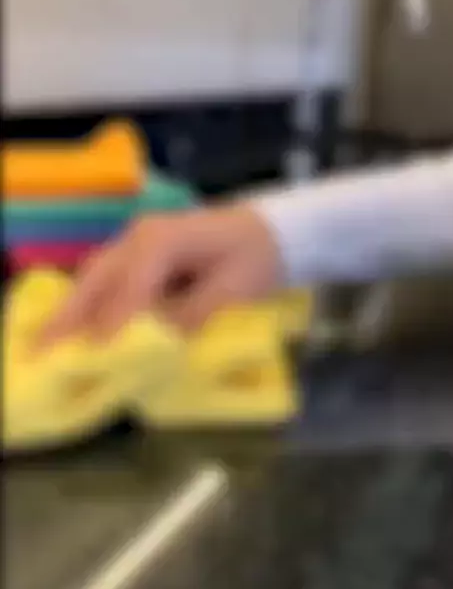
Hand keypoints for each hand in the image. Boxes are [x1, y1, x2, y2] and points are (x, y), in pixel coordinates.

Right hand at [41, 205, 282, 341]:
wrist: (270, 231)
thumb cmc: (256, 259)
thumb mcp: (231, 292)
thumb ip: (190, 318)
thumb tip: (155, 346)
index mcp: (163, 239)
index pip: (130, 285)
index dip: (114, 323)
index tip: (101, 357)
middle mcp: (139, 237)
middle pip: (96, 278)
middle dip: (70, 316)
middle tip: (45, 353)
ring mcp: (135, 243)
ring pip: (95, 278)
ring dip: (75, 313)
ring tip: (53, 349)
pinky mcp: (138, 256)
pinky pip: (107, 281)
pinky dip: (91, 307)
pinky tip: (80, 334)